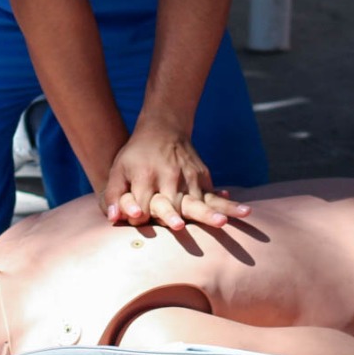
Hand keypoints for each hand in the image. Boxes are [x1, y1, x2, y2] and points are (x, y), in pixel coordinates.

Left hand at [99, 122, 249, 229]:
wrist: (163, 128)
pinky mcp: (202, 174)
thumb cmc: (136, 155)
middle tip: (180, 226)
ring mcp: (188, 175)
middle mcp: (168, 176)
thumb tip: (113, 218)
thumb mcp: (118, 170)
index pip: (143, 204)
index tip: (138, 221)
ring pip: (199, 200)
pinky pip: (213, 193)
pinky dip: (225, 202)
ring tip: (224, 222)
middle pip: (172, 203)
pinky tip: (240, 211)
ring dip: (212, 212)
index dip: (140, 216)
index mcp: (145, 176)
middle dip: (175, 215)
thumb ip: (113, 195)